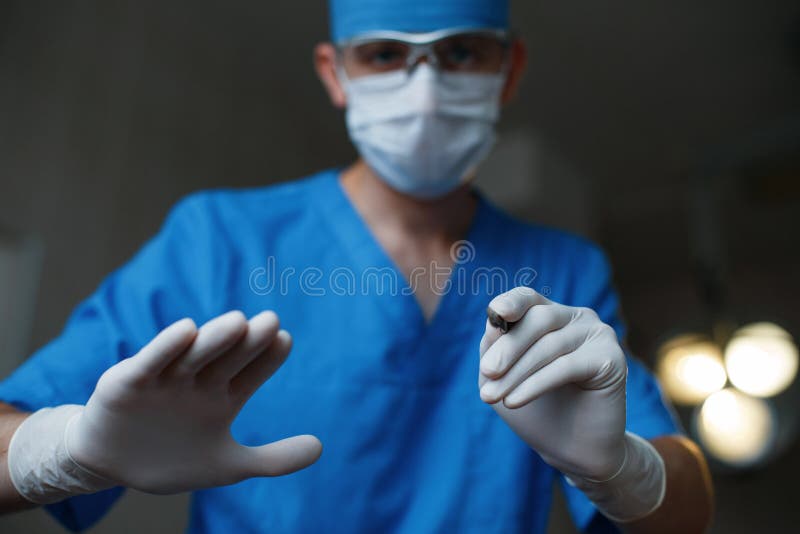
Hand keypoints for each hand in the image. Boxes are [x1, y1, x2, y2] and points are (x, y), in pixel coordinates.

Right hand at [65, 311, 321, 493]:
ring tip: (238, 322)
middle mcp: (198, 382)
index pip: (252, 372)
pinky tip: (186, 330)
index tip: (285, 340)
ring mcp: (165, 380)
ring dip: (214, 339)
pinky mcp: (129, 382)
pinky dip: (166, 347)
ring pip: (194, 355)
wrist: (111, 464)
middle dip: (248, 341)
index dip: (268, 358)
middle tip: (270, 320)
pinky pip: (150, 361)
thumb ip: (274, 459)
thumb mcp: (227, 465)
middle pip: (228, 358)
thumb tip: (322, 448)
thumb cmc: (172, 457)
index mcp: (223, 396)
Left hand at [479, 287, 626, 480]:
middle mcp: (576, 318)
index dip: (511, 302)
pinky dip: (536, 384)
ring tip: (491, 397)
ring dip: (516, 373)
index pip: (528, 298)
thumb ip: (494, 348)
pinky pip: (566, 366)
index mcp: (549, 315)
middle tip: (487, 373)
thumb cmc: (537, 411)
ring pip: (550, 345)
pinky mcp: (612, 358)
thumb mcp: (502, 378)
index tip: (496, 312)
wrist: (574, 450)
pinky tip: (514, 401)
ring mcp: (598, 334)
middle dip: (508, 348)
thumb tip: (493, 323)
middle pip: (538, 319)